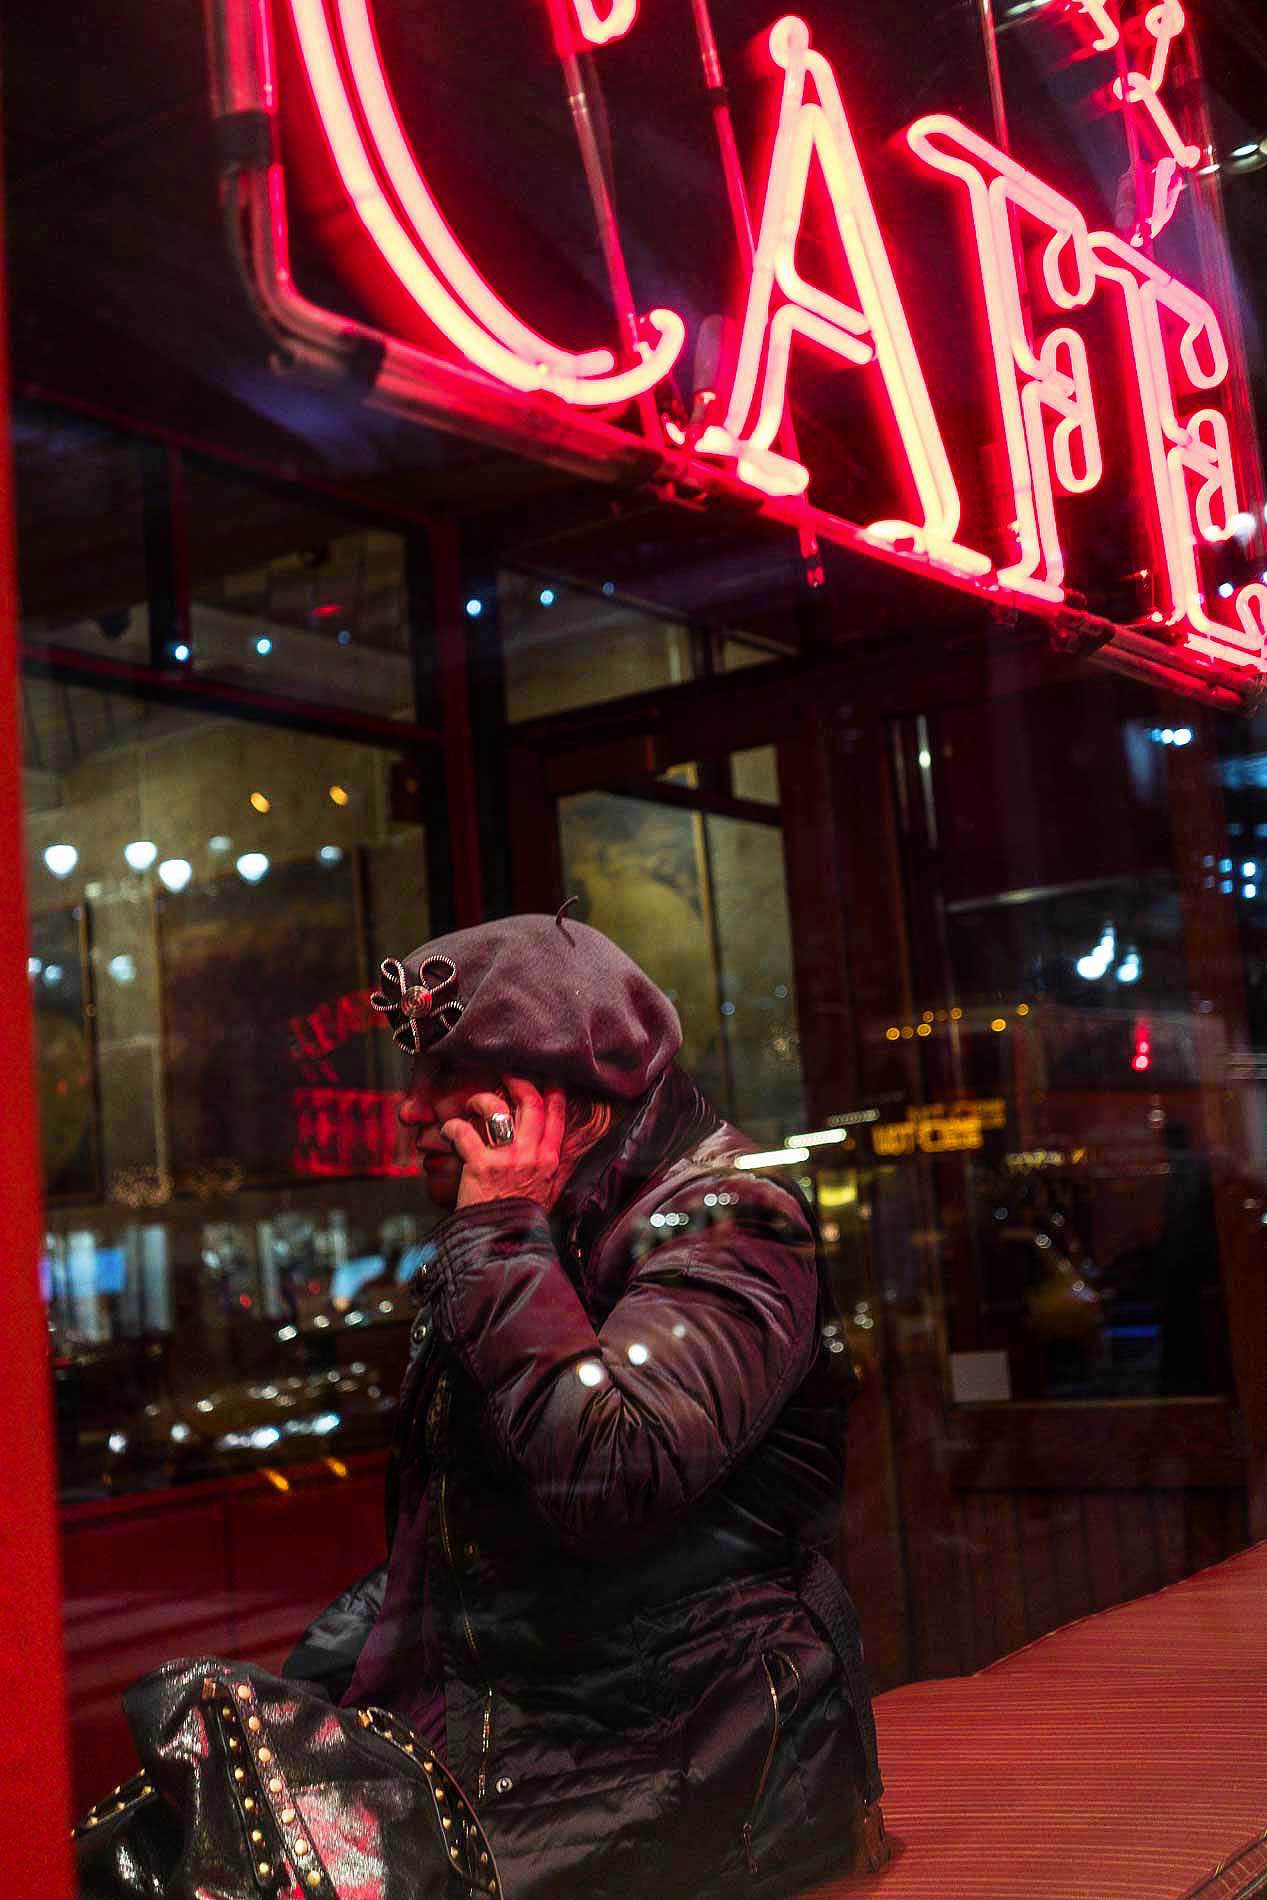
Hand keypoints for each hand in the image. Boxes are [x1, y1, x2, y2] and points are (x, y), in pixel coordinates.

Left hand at [443, 1077, 566, 1210]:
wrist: (505, 1244)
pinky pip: (464, 1132)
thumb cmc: (522, 1219)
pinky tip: (448, 1131)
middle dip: (517, 1081)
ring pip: (498, 1109)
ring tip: (473, 1103)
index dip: (551, 1090)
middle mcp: (533, 1154)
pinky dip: (452, 1128)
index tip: (544, 1077)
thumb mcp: (547, 1190)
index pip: (556, 1114)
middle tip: (506, 1074)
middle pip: (530, 1102)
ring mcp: (508, 1159)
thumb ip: (548, 1166)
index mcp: (550, 1159)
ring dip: (482, 1100)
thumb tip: (548, 1147)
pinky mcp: (481, 1165)